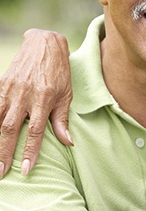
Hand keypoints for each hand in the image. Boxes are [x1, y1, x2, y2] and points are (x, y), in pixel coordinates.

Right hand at [0, 29, 72, 177]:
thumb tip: (68, 142)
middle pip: (12, 128)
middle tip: (1, 172)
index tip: (25, 169)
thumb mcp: (66, 93)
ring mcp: (11, 88)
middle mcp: (26, 94)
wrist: (44, 44)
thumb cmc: (59, 71)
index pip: (37, 131)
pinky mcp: (2, 83)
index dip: (30, 151)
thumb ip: (62, 118)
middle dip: (5, 152)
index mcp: (45, 98)